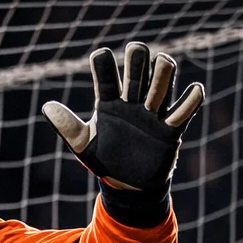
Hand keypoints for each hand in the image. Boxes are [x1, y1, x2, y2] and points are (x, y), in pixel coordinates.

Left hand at [42, 42, 203, 192]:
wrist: (127, 187)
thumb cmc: (105, 161)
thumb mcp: (83, 145)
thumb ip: (67, 126)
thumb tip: (47, 106)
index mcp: (109, 103)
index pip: (107, 74)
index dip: (103, 63)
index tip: (100, 58)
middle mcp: (133, 102)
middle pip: (139, 67)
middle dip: (138, 58)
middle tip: (135, 55)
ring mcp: (153, 114)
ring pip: (163, 81)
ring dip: (163, 73)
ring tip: (161, 69)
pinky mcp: (170, 130)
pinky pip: (184, 111)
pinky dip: (191, 99)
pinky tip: (194, 90)